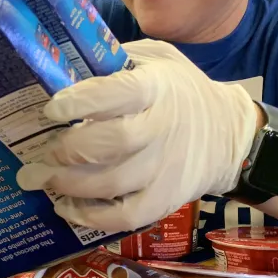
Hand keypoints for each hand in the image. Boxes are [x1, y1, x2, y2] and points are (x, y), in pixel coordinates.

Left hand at [17, 39, 258, 231]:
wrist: (228, 134)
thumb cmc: (181, 91)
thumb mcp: (157, 59)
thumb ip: (117, 61)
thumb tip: (65, 70)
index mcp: (159, 87)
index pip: (118, 92)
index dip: (80, 101)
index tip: (53, 109)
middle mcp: (164, 127)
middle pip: (115, 141)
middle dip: (72, 149)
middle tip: (50, 151)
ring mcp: (167, 167)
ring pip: (114, 182)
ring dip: (72, 184)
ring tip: (48, 178)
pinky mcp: (167, 199)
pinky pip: (126, 216)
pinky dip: (92, 217)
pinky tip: (68, 207)